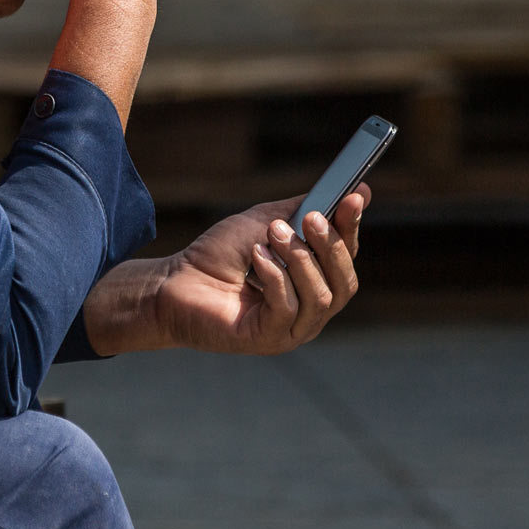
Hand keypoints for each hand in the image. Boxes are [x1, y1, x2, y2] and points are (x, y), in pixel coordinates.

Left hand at [156, 185, 368, 354]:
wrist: (174, 282)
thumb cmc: (219, 254)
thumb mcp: (266, 221)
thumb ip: (305, 209)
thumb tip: (355, 190)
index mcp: (313, 281)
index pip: (346, 258)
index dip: (352, 228)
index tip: (353, 197)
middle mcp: (309, 309)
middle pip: (344, 284)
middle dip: (331, 247)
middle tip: (311, 218)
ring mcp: (291, 329)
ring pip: (321, 297)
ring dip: (299, 259)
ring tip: (271, 235)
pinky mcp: (269, 339)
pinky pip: (288, 308)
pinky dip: (276, 277)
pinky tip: (256, 257)